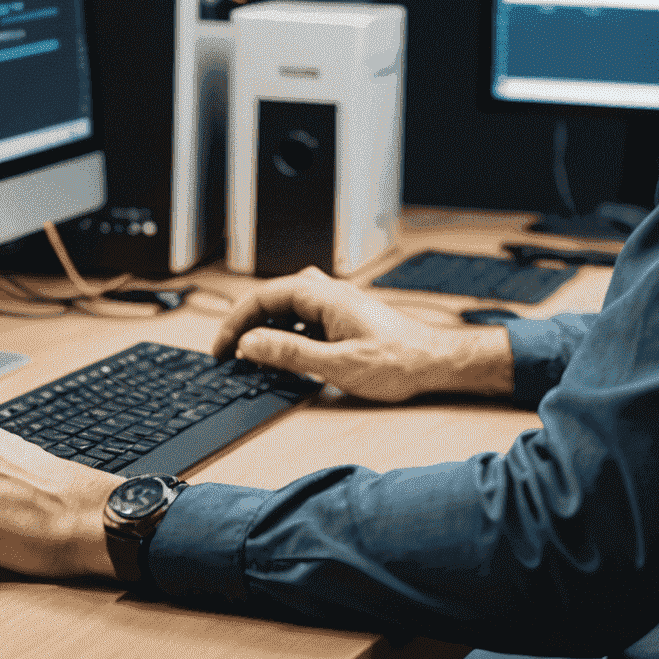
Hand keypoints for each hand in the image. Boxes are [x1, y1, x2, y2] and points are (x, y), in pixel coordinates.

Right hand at [212, 267, 513, 402]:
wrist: (436, 363)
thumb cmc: (398, 362)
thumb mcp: (336, 364)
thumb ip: (289, 352)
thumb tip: (250, 343)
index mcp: (325, 297)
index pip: (264, 297)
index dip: (236, 322)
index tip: (221, 347)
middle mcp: (330, 294)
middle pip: (273, 298)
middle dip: (246, 323)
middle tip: (230, 352)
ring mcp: (338, 305)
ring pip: (288, 306)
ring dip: (267, 326)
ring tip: (252, 354)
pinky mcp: (345, 318)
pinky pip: (304, 317)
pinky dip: (286, 332)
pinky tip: (286, 354)